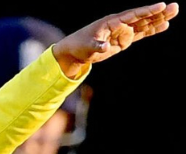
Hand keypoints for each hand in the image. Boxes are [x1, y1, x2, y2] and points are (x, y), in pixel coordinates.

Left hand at [53, 3, 178, 76]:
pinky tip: (164, 25)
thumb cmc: (79, 46)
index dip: (147, 11)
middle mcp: (120, 24)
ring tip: (174, 13)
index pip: (133, 15)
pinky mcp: (124, 40)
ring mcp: (123, 31)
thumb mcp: (87, 46)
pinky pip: (141, 33)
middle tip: (175, 7)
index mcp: (111, 22)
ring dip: (159, 19)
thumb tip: (105, 47)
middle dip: (158, 13)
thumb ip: (97, 46)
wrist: (75, 52)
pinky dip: (152, 30)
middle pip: (142, 17)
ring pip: (144, 24)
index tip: (161, 5)